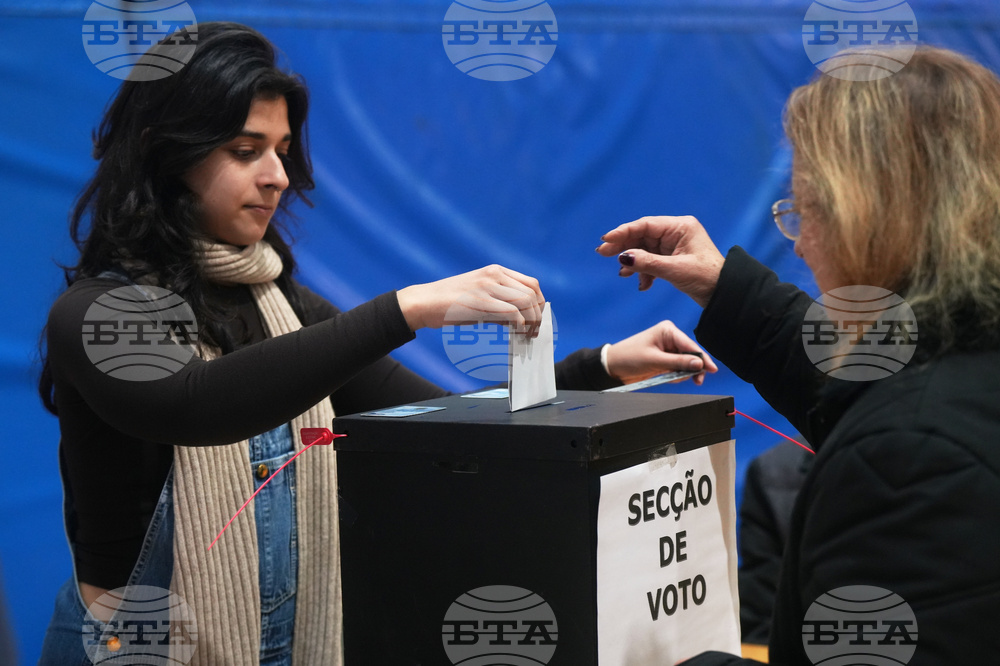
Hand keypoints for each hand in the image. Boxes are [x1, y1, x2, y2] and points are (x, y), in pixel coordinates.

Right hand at [396, 264, 544, 333]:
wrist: (424, 302)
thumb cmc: (450, 303)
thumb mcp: (479, 297)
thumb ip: (500, 306)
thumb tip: (520, 321)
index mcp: (495, 271)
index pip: (531, 283)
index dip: (540, 303)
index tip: (537, 319)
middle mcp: (494, 275)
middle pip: (532, 292)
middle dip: (538, 315)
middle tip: (535, 332)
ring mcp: (487, 286)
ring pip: (525, 301)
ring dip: (531, 321)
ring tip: (527, 335)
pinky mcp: (480, 300)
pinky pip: (510, 311)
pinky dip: (519, 323)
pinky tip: (516, 332)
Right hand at [596, 215, 724, 307]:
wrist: (724, 295)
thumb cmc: (706, 278)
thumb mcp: (674, 270)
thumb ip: (647, 263)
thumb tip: (623, 258)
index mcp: (680, 227)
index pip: (646, 225)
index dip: (624, 232)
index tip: (606, 240)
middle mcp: (676, 233)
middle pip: (642, 236)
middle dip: (624, 247)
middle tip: (602, 254)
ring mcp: (674, 246)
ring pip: (644, 250)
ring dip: (633, 263)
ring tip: (622, 275)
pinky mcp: (673, 259)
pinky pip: (651, 261)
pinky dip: (644, 272)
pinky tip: (642, 284)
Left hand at [606, 320, 718, 385]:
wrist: (612, 366)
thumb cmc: (628, 357)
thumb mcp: (654, 361)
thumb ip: (678, 362)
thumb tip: (699, 363)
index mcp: (667, 330)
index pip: (690, 345)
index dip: (702, 358)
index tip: (711, 369)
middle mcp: (669, 337)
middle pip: (691, 354)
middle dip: (693, 367)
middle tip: (697, 380)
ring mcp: (668, 348)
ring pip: (686, 362)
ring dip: (684, 372)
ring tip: (675, 378)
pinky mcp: (665, 359)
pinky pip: (679, 367)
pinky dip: (677, 374)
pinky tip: (671, 377)